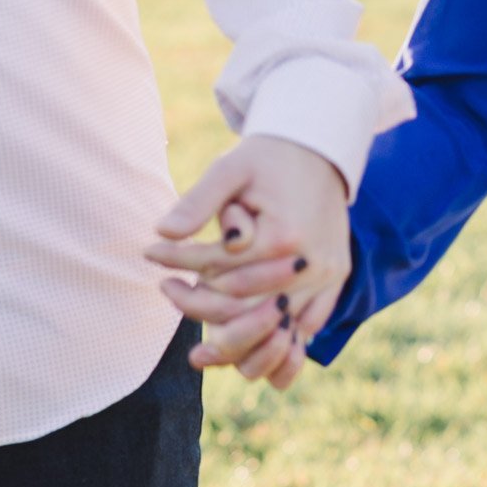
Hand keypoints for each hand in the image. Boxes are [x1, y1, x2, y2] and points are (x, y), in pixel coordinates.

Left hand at [145, 135, 350, 388]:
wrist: (319, 150)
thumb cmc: (268, 158)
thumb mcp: (231, 169)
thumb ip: (198, 202)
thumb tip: (161, 232)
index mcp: (283, 235)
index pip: (219, 266)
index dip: (179, 261)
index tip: (150, 253)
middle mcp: (310, 263)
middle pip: (242, 305)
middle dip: (197, 301)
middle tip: (167, 289)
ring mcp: (328, 274)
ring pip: (273, 327)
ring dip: (232, 331)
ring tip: (198, 318)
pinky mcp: (337, 278)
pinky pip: (306, 326)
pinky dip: (274, 336)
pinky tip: (242, 330)